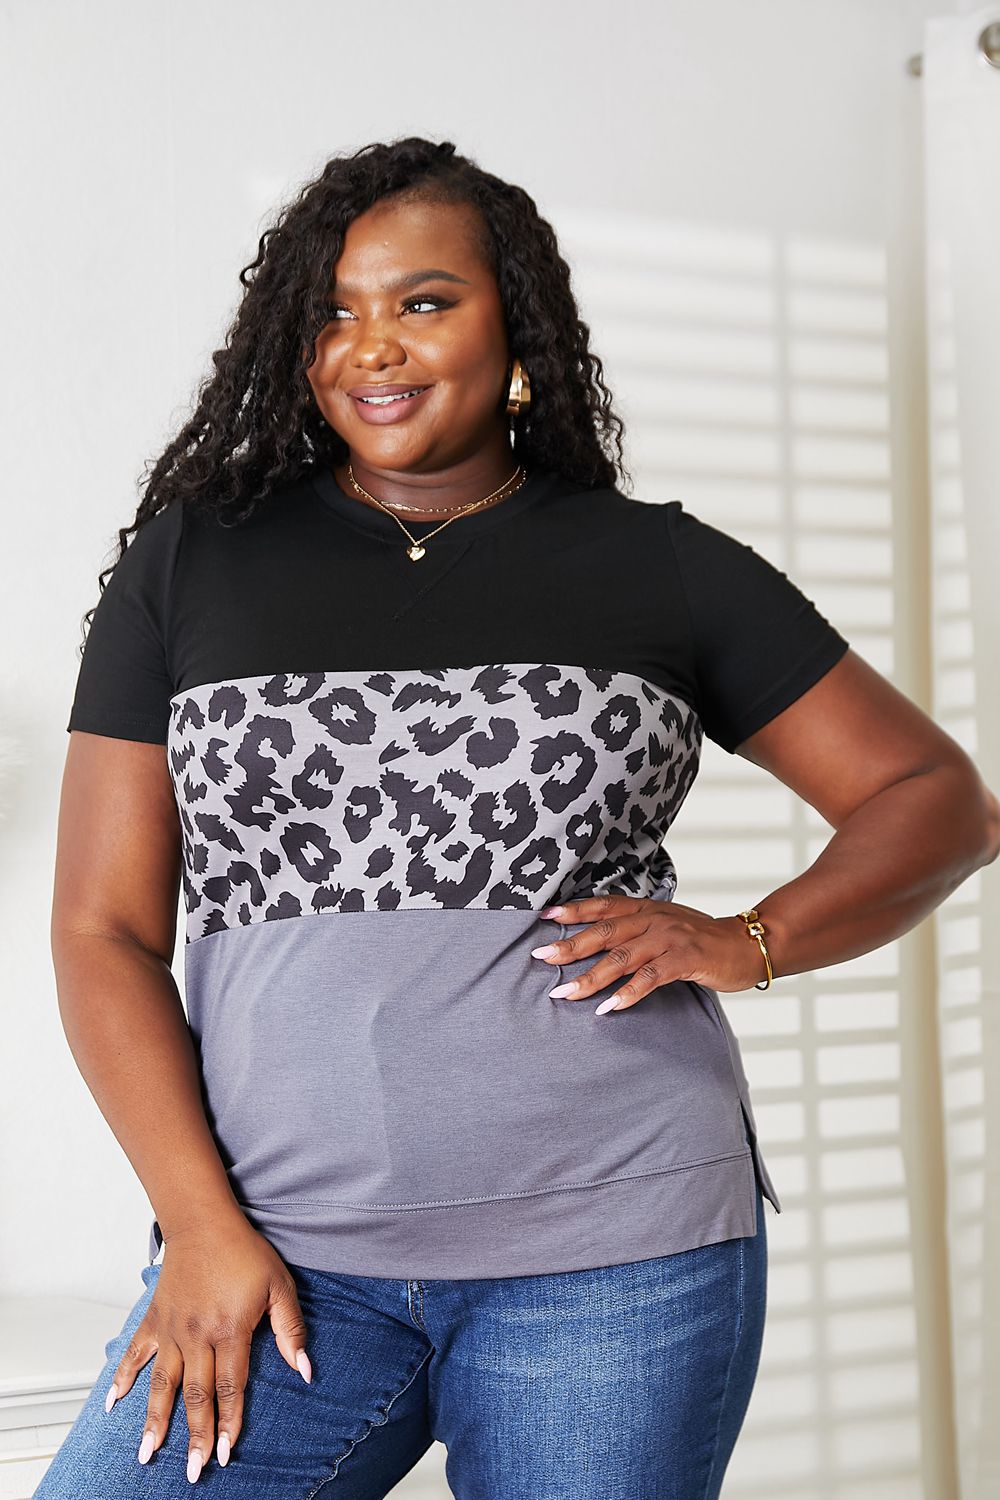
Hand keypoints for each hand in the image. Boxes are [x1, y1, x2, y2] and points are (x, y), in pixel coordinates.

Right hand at [104, 1209, 310, 1481]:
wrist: (203, 1221)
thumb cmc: (244, 1251)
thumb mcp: (279, 1285)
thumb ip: (290, 1330)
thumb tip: (306, 1369)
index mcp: (230, 1330)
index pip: (230, 1387)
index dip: (229, 1422)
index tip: (225, 1453)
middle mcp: (197, 1335)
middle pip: (196, 1396)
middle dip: (195, 1437)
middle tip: (193, 1472)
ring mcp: (172, 1329)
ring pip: (162, 1385)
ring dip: (154, 1422)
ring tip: (147, 1454)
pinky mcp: (154, 1319)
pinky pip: (135, 1354)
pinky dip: (122, 1379)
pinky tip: (112, 1405)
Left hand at [531, 894, 768, 1009]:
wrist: (747, 945)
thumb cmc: (703, 940)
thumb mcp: (667, 926)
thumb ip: (637, 931)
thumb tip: (601, 946)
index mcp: (647, 909)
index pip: (604, 906)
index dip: (574, 910)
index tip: (544, 916)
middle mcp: (654, 919)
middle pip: (605, 932)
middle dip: (570, 945)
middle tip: (541, 957)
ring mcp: (670, 938)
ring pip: (622, 956)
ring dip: (592, 977)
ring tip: (566, 993)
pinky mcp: (685, 959)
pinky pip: (651, 977)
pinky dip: (628, 992)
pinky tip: (609, 1007)